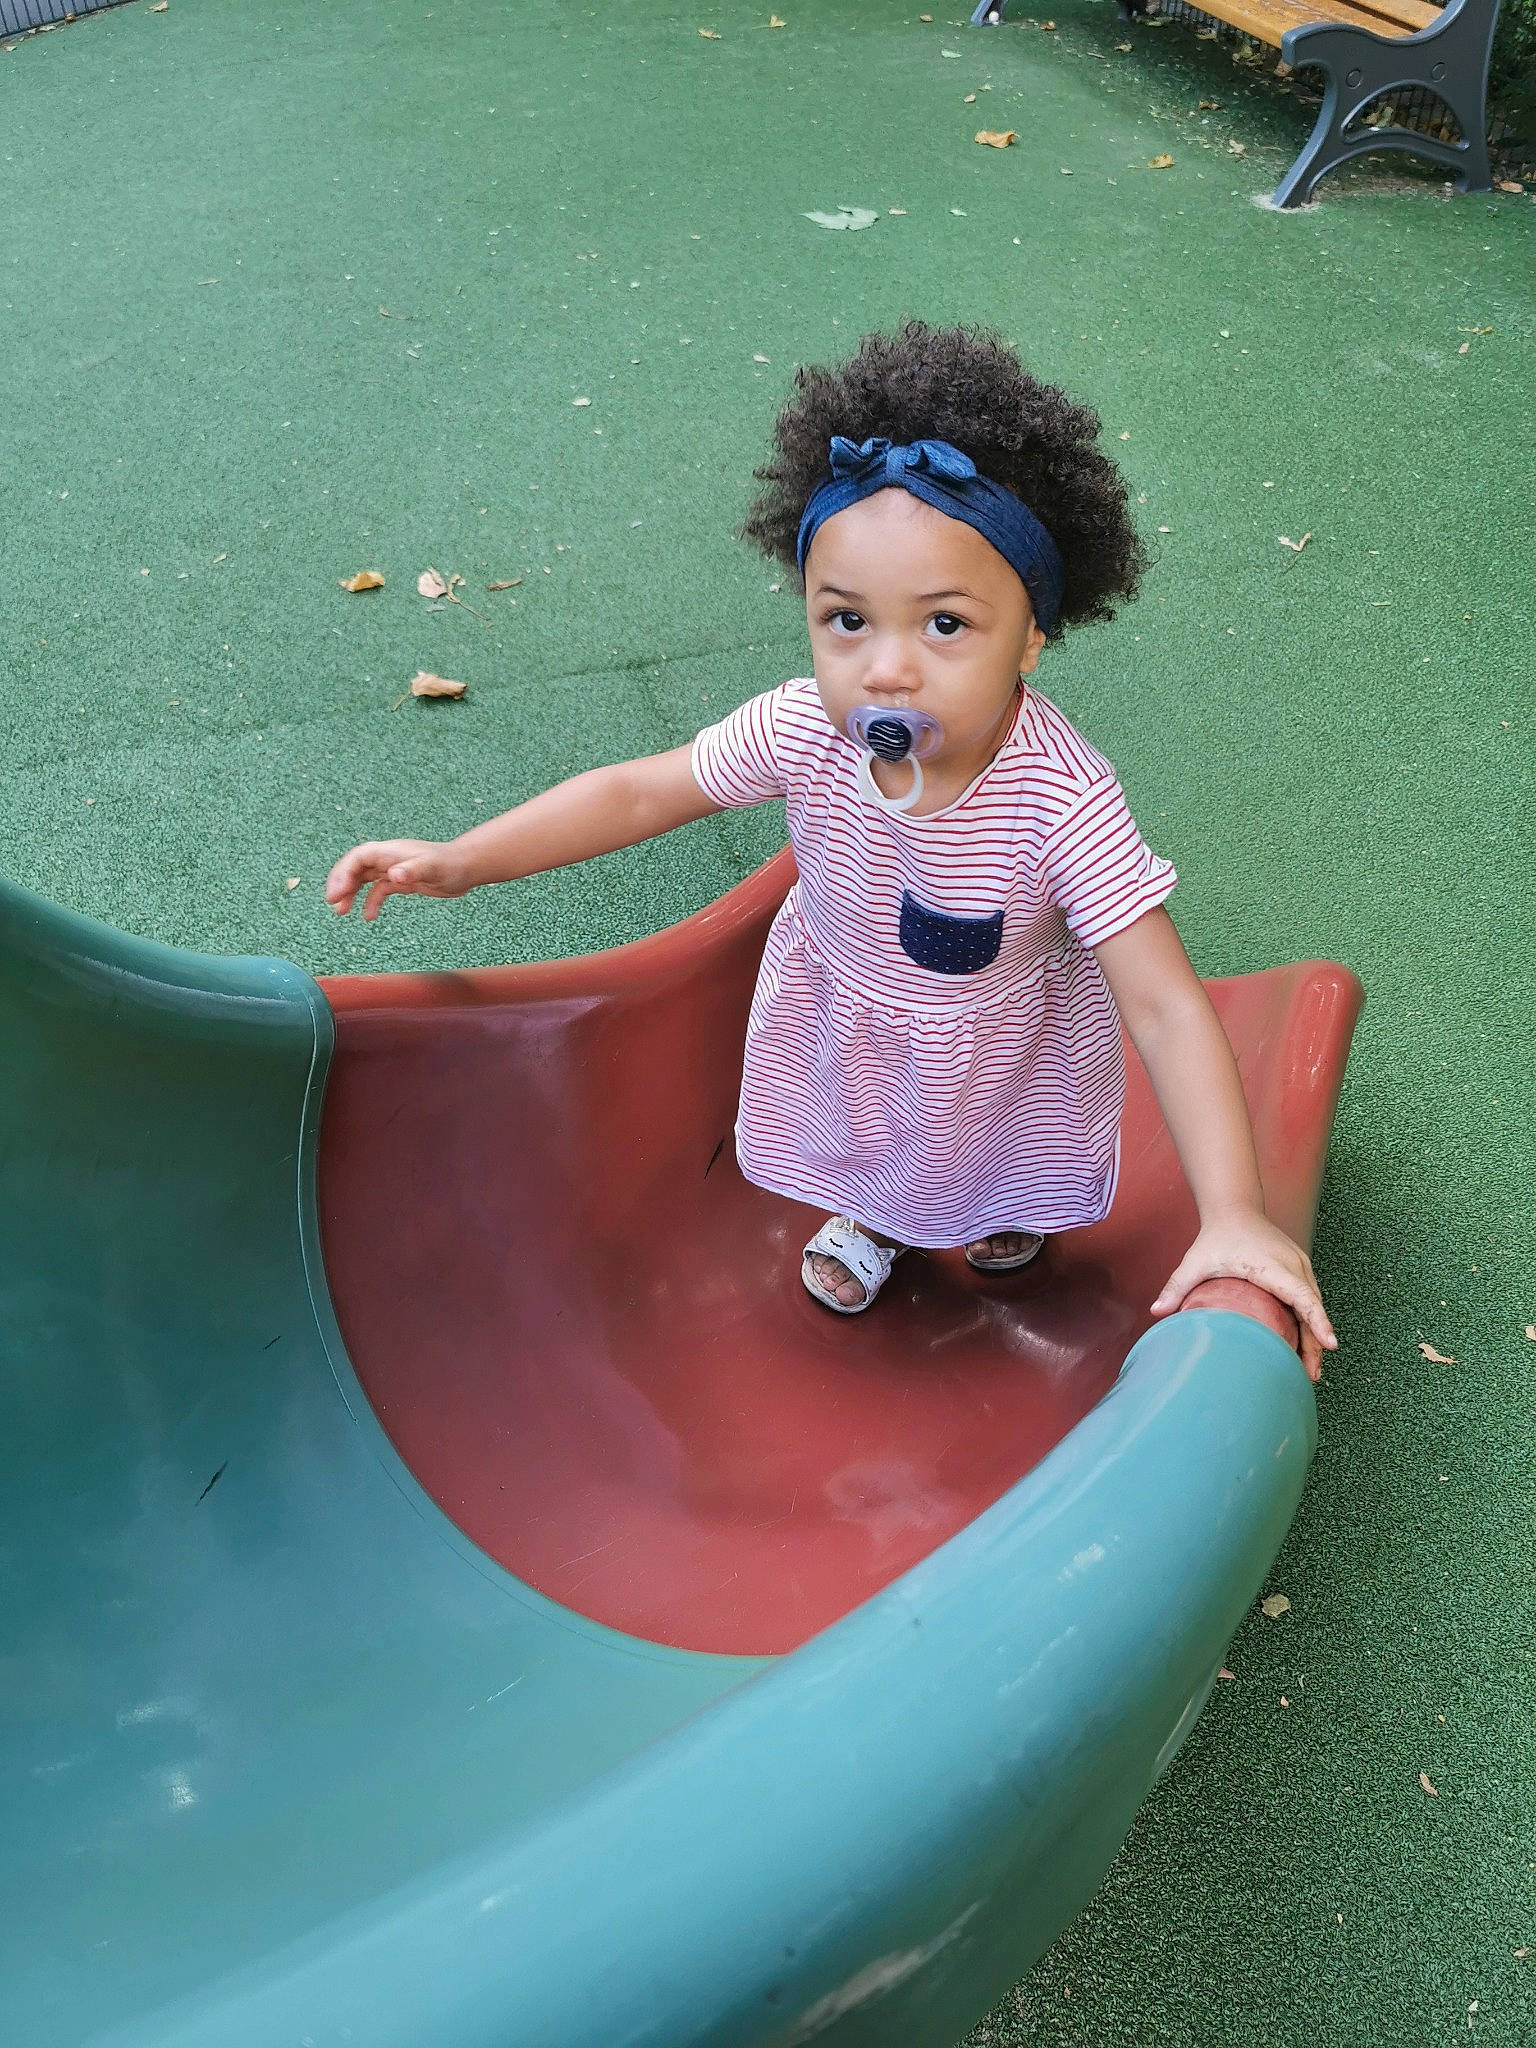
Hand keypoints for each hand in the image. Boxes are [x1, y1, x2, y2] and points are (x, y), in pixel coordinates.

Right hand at [325, 839, 473, 921]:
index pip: (358, 858)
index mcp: (389, 852)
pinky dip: (370, 902)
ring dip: (350, 894)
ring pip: (363, 879)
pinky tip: (368, 917)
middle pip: (355, 868)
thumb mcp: (432, 868)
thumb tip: (394, 875)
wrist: (466, 868)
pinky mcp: (400, 881)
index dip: (343, 873)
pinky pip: (378, 890)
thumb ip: (413, 870)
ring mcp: (392, 869)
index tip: (337, 893)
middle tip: (332, 903)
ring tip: (341, 912)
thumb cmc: (449, 865)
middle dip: (341, 883)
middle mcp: (387, 858)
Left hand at [1151, 1208, 1336, 1382]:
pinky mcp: (1300, 1270)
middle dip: (1316, 1341)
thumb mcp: (1195, 1260)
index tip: (1329, 1344)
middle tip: (1311, 1375)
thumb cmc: (1217, 1237)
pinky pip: (1309, 1299)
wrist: (1235, 1209)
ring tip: (1310, 1369)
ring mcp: (1300, 1266)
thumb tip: (1155, 1313)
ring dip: (1315, 1335)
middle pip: (1312, 1307)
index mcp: (1272, 1264)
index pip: (1302, 1295)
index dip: (1317, 1320)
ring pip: (1314, 1305)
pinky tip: (1305, 1346)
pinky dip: (1310, 1322)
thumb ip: (1177, 1285)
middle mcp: (1293, 1264)